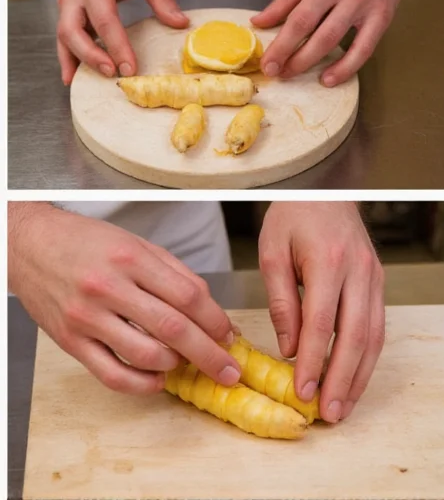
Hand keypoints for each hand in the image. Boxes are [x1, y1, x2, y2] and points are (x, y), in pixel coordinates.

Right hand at [8, 203, 237, 394]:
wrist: (30, 246)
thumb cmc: (89, 243)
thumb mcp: (139, 245)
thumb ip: (176, 275)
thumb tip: (212, 311)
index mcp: (132, 259)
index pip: (188, 296)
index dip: (216, 321)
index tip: (229, 336)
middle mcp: (109, 288)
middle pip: (173, 328)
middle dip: (209, 354)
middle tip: (229, 370)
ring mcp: (87, 317)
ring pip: (146, 354)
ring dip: (176, 365)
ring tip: (187, 362)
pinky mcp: (70, 342)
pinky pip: (112, 374)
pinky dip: (142, 384)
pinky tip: (158, 379)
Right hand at [55, 0, 188, 84]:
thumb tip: (180, 23)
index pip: (104, 19)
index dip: (117, 45)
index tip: (131, 67)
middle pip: (73, 30)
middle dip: (92, 56)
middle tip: (114, 74)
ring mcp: (65, 3)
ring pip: (64, 36)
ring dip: (80, 60)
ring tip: (100, 79)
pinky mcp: (65, 12)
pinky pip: (61, 38)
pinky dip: (66, 58)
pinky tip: (72, 77)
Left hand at [251, 0, 402, 85]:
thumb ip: (284, 1)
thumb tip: (259, 23)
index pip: (300, 20)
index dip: (282, 46)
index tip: (269, 63)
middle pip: (319, 36)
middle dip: (296, 60)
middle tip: (278, 74)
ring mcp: (368, 8)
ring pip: (340, 43)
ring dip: (317, 65)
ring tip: (299, 76)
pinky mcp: (383, 19)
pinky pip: (364, 50)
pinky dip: (346, 67)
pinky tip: (330, 77)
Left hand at [258, 202, 385, 422]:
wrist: (327, 192)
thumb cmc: (294, 218)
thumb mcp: (273, 253)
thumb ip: (282, 301)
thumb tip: (290, 348)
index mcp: (328, 261)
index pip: (322, 323)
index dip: (314, 362)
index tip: (303, 392)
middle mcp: (358, 272)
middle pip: (355, 336)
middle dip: (342, 379)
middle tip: (329, 413)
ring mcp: (374, 278)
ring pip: (374, 336)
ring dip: (360, 375)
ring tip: (344, 407)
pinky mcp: (379, 283)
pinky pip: (377, 327)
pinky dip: (367, 358)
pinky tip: (354, 379)